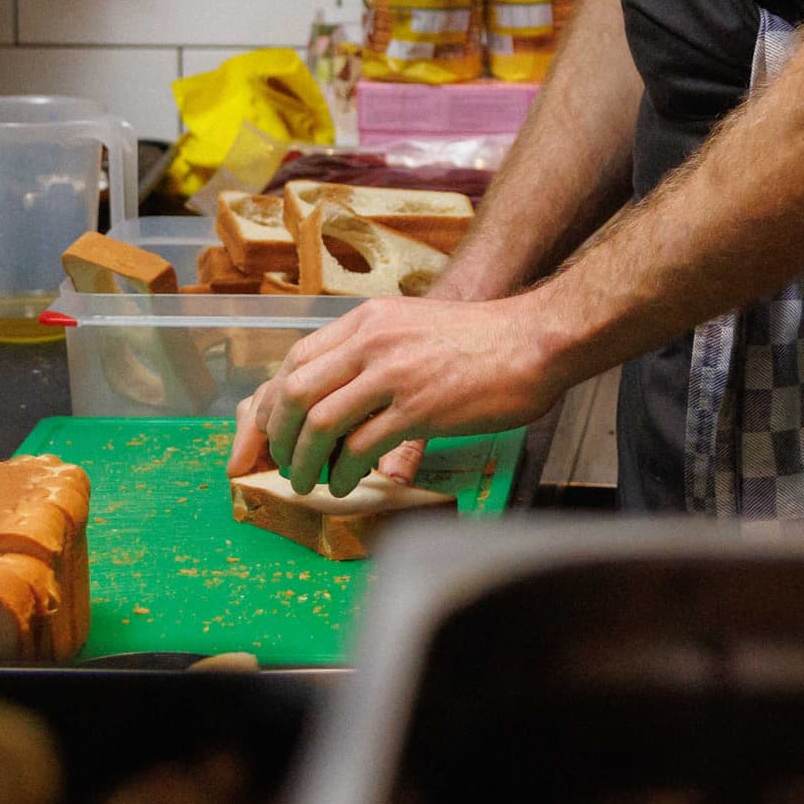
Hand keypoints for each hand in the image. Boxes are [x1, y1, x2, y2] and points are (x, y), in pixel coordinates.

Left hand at [226, 292, 570, 494]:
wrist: (533, 340)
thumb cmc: (479, 340)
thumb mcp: (411, 328)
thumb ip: (373, 355)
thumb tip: (338, 397)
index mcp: (367, 320)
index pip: (296, 359)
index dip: (272, 402)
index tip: (269, 433)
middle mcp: (372, 341)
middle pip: (295, 391)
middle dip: (278, 436)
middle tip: (283, 463)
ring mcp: (393, 374)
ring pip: (320, 422)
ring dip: (304, 462)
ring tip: (307, 483)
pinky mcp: (418, 408)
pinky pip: (360, 447)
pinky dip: (343, 472)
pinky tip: (345, 483)